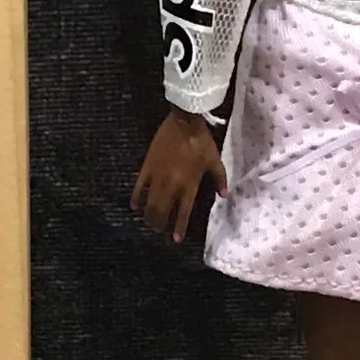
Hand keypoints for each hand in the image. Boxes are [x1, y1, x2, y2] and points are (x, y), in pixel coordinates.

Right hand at [131, 109, 227, 243]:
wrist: (184, 121)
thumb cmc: (201, 142)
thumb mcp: (214, 161)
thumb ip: (220, 179)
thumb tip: (224, 195)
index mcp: (189, 185)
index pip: (183, 212)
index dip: (179, 227)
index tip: (176, 239)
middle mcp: (171, 185)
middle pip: (162, 211)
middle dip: (160, 224)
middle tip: (159, 229)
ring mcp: (157, 177)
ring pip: (149, 203)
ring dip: (149, 215)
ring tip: (149, 222)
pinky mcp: (147, 167)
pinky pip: (138, 187)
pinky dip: (136, 198)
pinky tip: (135, 206)